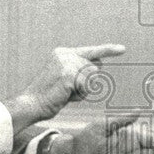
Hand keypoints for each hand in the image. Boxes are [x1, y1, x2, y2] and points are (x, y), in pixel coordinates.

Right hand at [4, 44, 124, 131]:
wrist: (31, 104)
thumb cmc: (49, 96)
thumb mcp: (66, 79)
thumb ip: (80, 70)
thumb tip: (98, 65)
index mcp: (62, 53)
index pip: (90, 51)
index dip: (107, 50)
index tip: (122, 49)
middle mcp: (65, 54)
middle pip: (94, 68)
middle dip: (86, 83)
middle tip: (66, 90)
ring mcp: (67, 63)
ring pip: (92, 78)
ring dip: (82, 91)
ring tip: (65, 93)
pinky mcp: (68, 75)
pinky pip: (87, 87)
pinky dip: (79, 95)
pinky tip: (65, 96)